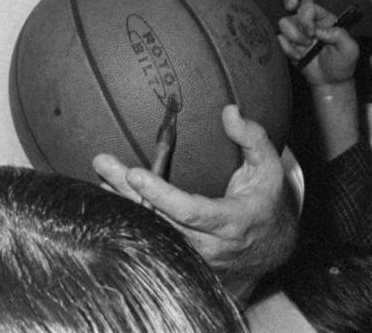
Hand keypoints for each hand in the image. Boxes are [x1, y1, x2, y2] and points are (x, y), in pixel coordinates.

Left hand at [92, 105, 294, 300]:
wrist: (272, 244)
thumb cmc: (265, 199)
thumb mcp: (269, 168)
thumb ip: (252, 138)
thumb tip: (230, 111)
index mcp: (232, 222)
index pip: (191, 212)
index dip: (161, 195)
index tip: (134, 174)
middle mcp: (210, 245)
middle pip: (160, 221)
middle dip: (127, 192)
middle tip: (102, 163)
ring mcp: (195, 257)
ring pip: (151, 233)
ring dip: (122, 205)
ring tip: (99, 176)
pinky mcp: (183, 260)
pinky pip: (151, 240)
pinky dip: (130, 218)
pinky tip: (109, 196)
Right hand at [278, 0, 358, 85]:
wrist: (329, 81)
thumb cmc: (341, 64)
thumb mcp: (349, 49)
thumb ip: (339, 35)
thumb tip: (319, 30)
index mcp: (324, 18)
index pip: (309, 4)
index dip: (306, 16)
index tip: (312, 32)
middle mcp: (308, 21)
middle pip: (291, 0)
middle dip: (292, 8)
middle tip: (296, 18)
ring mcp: (295, 31)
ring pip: (283, 23)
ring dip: (294, 37)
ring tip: (305, 49)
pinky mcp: (286, 42)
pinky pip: (278, 39)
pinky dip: (287, 49)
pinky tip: (299, 56)